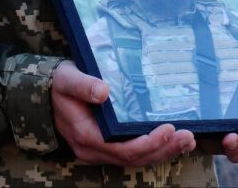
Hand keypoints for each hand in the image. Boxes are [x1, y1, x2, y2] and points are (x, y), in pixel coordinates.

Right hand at [51, 60, 195, 165]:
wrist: (49, 91)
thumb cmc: (60, 83)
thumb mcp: (67, 79)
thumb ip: (83, 85)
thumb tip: (103, 92)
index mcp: (85, 135)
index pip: (120, 148)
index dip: (146, 143)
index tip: (168, 128)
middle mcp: (93, 149)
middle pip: (132, 157)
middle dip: (162, 149)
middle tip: (188, 137)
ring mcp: (101, 149)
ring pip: (136, 158)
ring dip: (163, 152)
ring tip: (188, 141)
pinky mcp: (109, 144)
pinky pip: (134, 153)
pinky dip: (156, 149)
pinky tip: (175, 141)